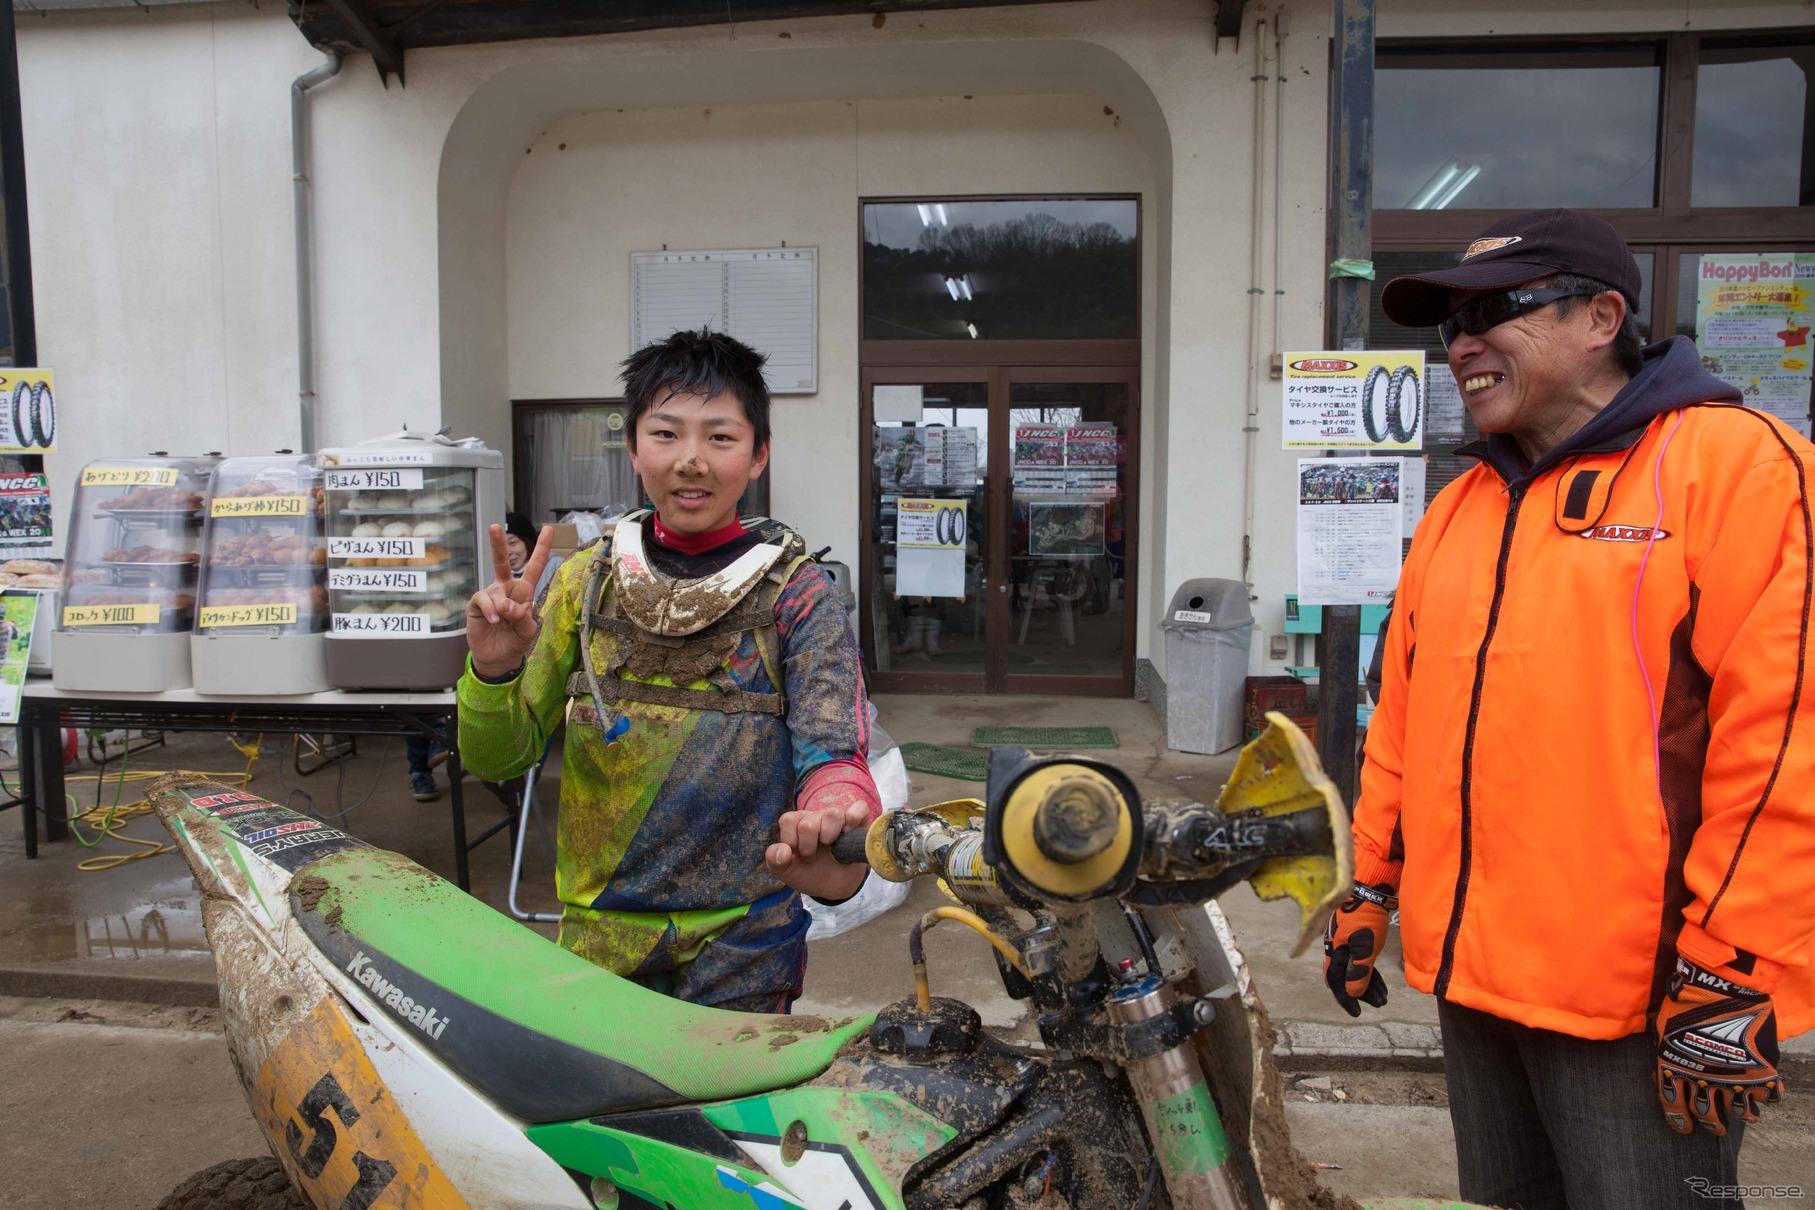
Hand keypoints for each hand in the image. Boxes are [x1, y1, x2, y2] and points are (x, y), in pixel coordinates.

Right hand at [466, 523, 552, 678]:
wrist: (498, 658)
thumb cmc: (515, 641)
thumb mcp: (527, 630)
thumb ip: (522, 616)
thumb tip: (506, 604)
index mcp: (524, 591)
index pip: (534, 566)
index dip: (541, 548)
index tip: (548, 529)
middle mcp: (506, 588)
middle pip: (502, 562)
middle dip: (498, 544)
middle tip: (494, 526)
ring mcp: (490, 595)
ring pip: (496, 590)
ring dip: (501, 608)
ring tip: (502, 622)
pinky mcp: (477, 604)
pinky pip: (484, 600)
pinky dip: (491, 610)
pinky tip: (494, 621)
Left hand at [765, 800, 869, 903]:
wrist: (833, 886)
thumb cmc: (808, 873)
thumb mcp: (786, 871)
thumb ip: (774, 860)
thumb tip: (784, 851)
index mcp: (797, 823)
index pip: (788, 820)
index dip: (791, 841)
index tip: (796, 855)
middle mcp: (816, 817)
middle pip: (809, 823)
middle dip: (809, 847)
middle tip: (813, 857)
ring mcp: (838, 818)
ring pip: (833, 814)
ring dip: (830, 836)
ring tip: (831, 847)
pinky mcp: (857, 823)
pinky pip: (860, 808)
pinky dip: (855, 816)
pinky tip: (850, 830)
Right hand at [1324, 881, 1394, 1015]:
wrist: (1373, 889)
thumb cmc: (1366, 917)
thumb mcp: (1364, 946)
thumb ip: (1358, 971)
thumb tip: (1352, 993)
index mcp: (1334, 950)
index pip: (1336, 981)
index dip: (1345, 998)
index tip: (1357, 1012)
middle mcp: (1338, 948)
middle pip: (1346, 977)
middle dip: (1361, 992)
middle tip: (1378, 1004)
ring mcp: (1349, 941)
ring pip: (1357, 969)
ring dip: (1369, 984)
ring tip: (1384, 997)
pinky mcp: (1361, 936)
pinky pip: (1364, 960)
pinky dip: (1372, 972)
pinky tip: (1382, 980)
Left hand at [1655, 956, 1783, 1134]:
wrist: (1719, 987)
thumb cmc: (1684, 1001)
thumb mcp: (1661, 1027)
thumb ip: (1663, 1051)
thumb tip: (1659, 1066)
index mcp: (1674, 1071)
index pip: (1673, 1108)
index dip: (1679, 1122)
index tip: (1684, 1129)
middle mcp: (1704, 1081)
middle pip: (1707, 1115)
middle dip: (1711, 1124)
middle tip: (1714, 1127)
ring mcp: (1735, 1078)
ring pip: (1738, 1112)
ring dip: (1739, 1116)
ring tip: (1743, 1117)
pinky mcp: (1761, 1072)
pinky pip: (1768, 1097)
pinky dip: (1766, 1099)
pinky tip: (1764, 1098)